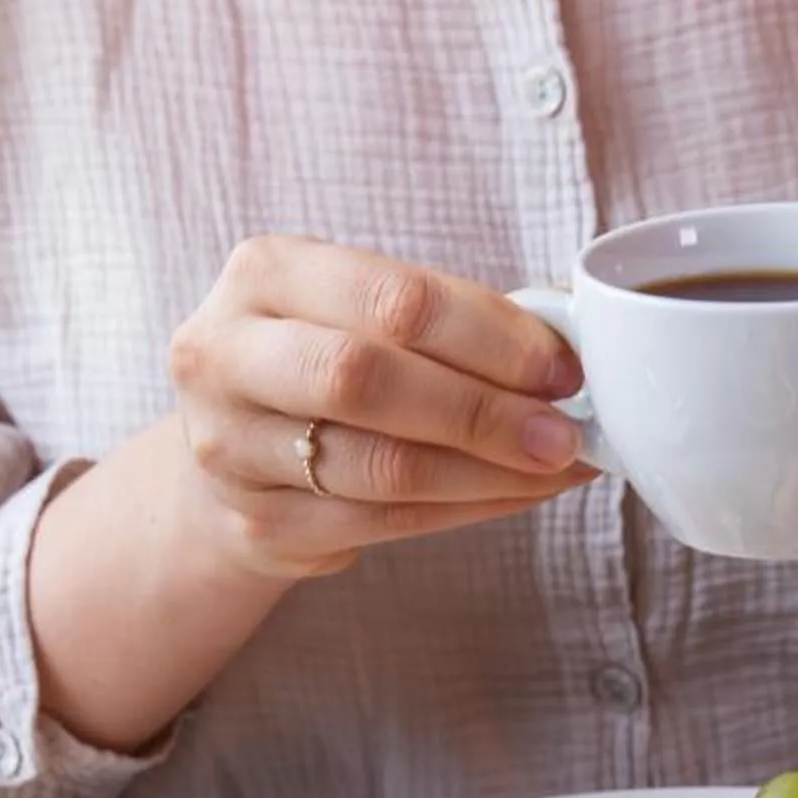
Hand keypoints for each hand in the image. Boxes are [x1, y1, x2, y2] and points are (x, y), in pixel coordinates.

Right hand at [164, 236, 594, 577]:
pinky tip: (516, 494)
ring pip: (381, 466)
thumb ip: (446, 314)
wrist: (229, 445)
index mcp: (264, 273)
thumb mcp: (357, 308)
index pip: (393, 299)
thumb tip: (572, 337)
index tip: (564, 369)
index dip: (492, 337)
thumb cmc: (319, 360)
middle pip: (367, 379)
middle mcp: (225, 354)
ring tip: (556, 467)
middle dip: (484, 410)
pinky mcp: (257, 524)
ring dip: (489, 472)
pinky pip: (383, 523)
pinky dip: (467, 510)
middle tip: (564, 433)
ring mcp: (230, 447)